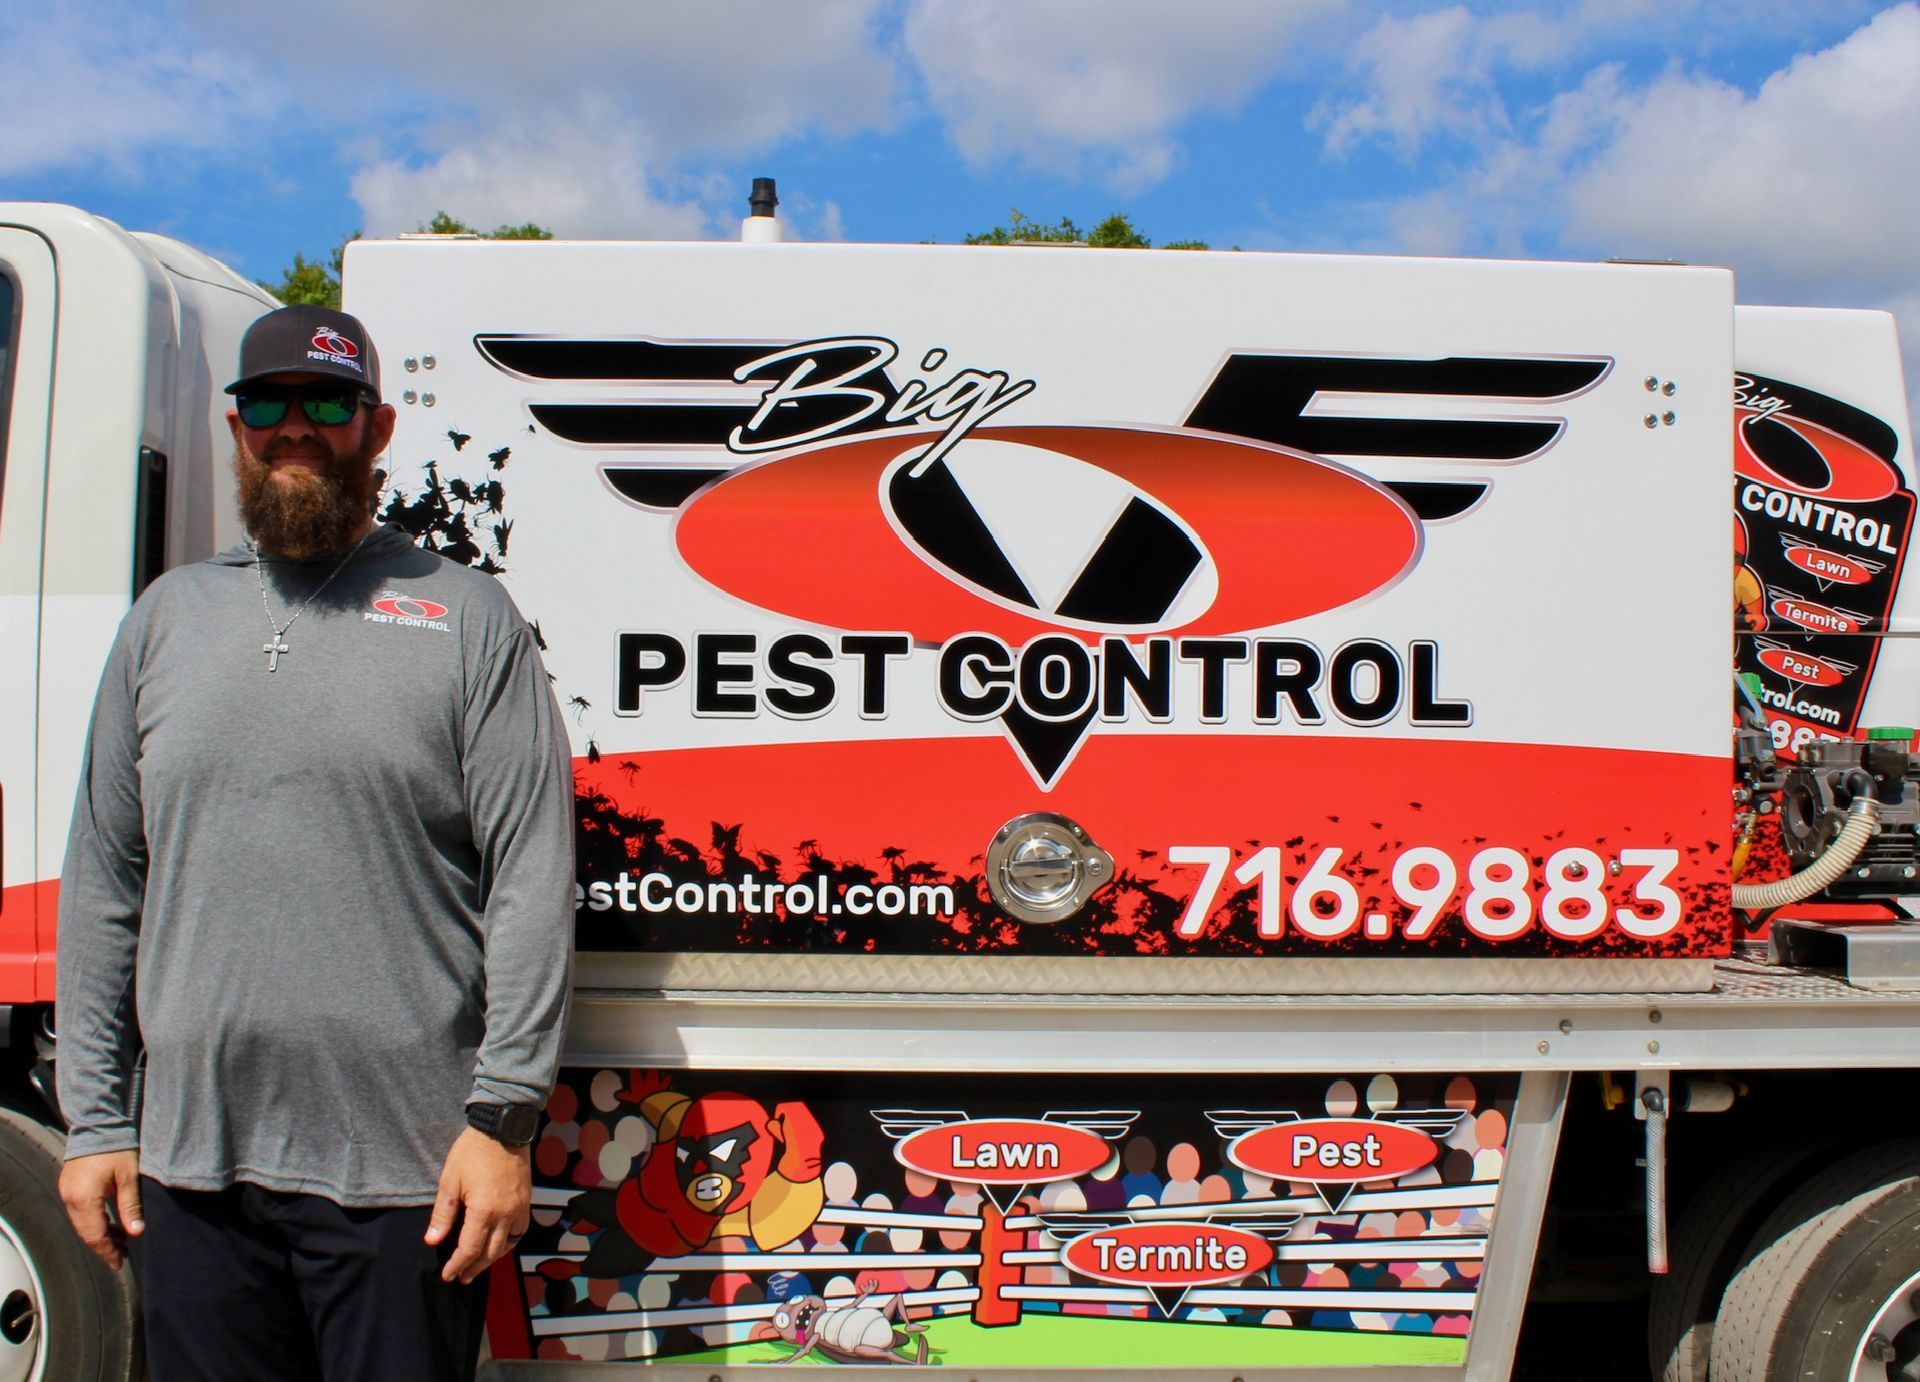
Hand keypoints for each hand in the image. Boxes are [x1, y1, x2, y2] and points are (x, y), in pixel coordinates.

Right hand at [58, 1149, 143, 1268]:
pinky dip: (94, 1221)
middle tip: (122, 1256)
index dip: (107, 1251)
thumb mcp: (129, 1178)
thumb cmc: (117, 1149)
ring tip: (122, 1241)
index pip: (94, 1235)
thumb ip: (131, 1207)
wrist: (98, 1125)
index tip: (119, 1263)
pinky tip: (111, 1224)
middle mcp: (71, 1199)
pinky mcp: (69, 1187)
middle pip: (86, 1233)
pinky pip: (80, 1212)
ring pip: (82, 1224)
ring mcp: (67, 1193)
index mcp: (85, 1199)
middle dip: (104, 1246)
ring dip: (100, 1234)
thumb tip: (137, 1233)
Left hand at [424, 1128, 531, 1284]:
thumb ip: (443, 1214)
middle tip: (461, 1277)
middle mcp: (505, 1214)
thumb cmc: (472, 1153)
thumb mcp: (450, 1181)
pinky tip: (500, 1243)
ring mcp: (519, 1208)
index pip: (469, 1249)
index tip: (447, 1275)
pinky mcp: (527, 1200)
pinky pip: (520, 1230)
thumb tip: (432, 1240)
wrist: (502, 1129)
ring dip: (493, 1258)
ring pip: (509, 1244)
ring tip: (479, 1266)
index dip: (457, 1265)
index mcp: (483, 1210)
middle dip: (474, 1268)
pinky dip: (510, 1241)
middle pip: (491, 1253)